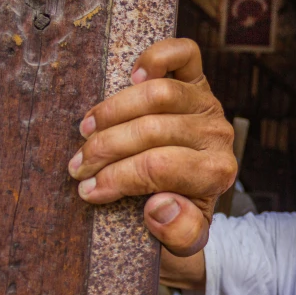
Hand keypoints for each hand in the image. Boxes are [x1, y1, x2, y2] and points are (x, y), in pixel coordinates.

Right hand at [68, 38, 235, 255]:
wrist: (189, 192)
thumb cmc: (178, 214)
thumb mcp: (182, 240)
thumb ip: (180, 233)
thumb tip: (161, 205)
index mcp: (218, 173)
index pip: (161, 166)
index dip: (118, 178)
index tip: (88, 191)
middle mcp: (218, 135)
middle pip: (153, 130)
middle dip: (106, 150)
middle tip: (77, 167)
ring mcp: (208, 103)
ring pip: (158, 93)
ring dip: (114, 111)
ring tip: (87, 132)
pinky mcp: (198, 80)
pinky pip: (185, 54)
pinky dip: (157, 58)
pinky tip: (131, 75)